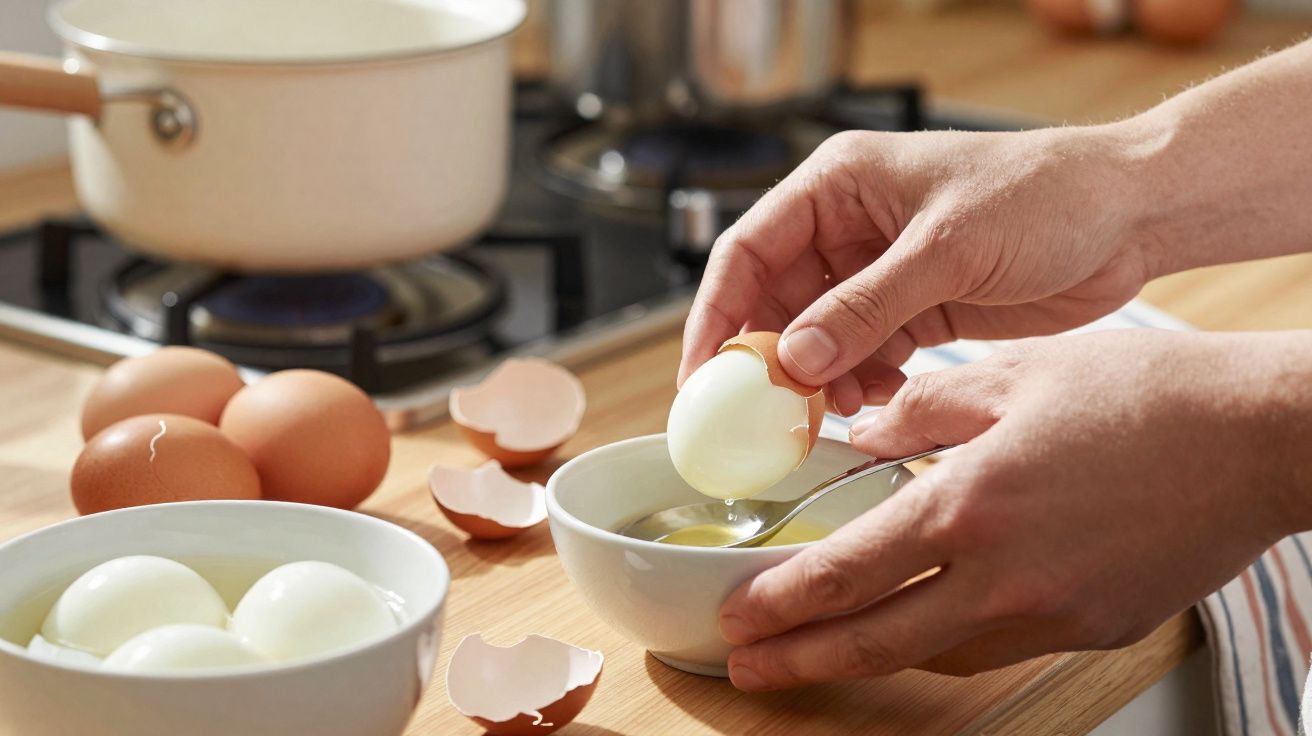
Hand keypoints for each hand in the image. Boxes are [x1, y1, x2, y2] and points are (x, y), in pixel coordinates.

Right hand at [678, 124, 1162, 413]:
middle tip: (763, 418)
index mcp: (838, 186)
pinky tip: (881, 404)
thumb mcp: (947, 248)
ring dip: (818, 382)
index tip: (701, 377)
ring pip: (817, 339)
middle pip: (775, 304)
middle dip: (769, 362)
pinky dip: (862, 387)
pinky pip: (863, 358)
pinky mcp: (914, 310)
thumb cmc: (1045, 194)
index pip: (747, 252)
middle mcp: (848, 230)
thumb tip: (794, 359)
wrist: (1130, 216)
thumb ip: (866, 307)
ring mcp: (880, 274)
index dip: (716, 316)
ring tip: (833, 414)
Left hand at [717, 329, 1311, 689]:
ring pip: (935, 655)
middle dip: (800, 661)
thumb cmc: (1142, 397)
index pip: (844, 576)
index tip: (737, 618)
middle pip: (875, 643)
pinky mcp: (1091, 629)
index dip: (779, 604)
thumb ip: (918, 412)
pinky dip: (949, 638)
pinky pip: (998, 645)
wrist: (1254, 440)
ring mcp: (1051, 616)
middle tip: (750, 670)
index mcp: (968, 508)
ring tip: (827, 647)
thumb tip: (862, 435)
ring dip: (873, 655)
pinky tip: (931, 617)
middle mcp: (1003, 579)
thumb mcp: (1009, 377)